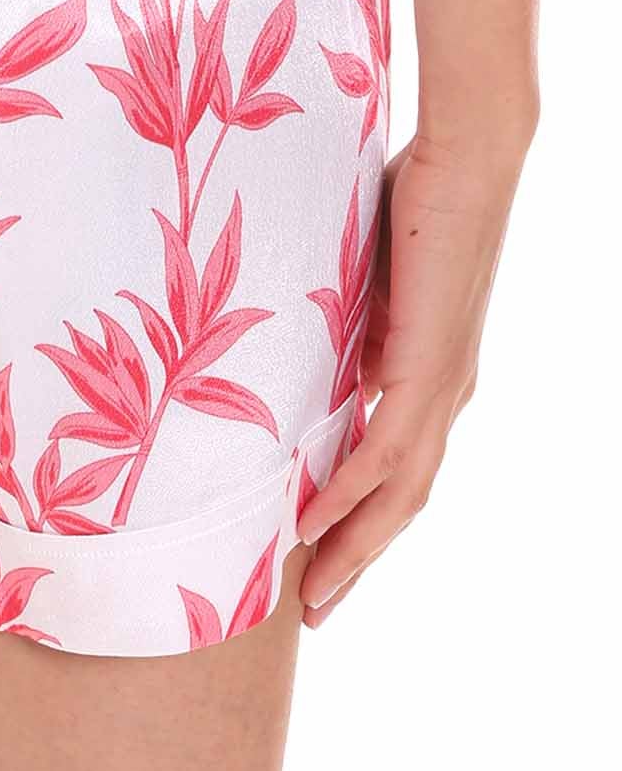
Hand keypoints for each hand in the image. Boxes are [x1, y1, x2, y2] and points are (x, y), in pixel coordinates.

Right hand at [296, 127, 526, 622]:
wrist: (468, 160)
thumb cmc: (417, 199)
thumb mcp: (364, 278)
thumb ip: (344, 324)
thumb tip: (302, 355)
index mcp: (432, 376)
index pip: (396, 470)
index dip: (360, 521)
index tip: (317, 559)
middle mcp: (446, 395)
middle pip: (401, 504)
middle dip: (357, 561)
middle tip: (316, 611)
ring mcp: (443, 386)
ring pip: (397, 494)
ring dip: (353, 549)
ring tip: (312, 593)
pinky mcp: (430, 367)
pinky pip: (384, 451)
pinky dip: (349, 495)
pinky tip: (313, 526)